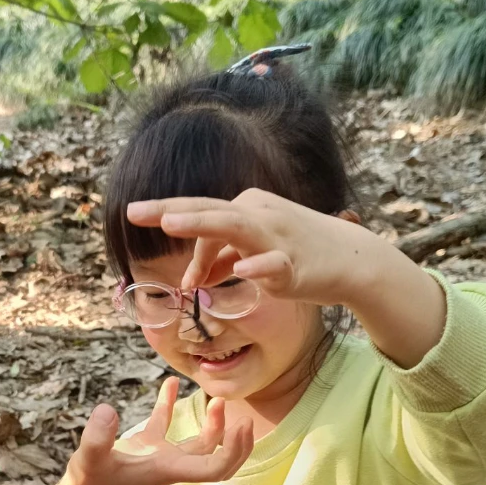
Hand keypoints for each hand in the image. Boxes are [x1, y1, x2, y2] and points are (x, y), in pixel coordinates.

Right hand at [62, 378, 252, 484]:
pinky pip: (165, 423)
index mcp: (168, 469)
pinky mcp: (145, 446)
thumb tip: (108, 410)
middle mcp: (171, 464)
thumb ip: (97, 437)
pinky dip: (170, 405)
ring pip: (198, 443)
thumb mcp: (89, 459)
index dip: (233, 451)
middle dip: (234, 442)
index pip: (214, 468)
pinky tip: (171, 382)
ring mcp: (159, 455)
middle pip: (217, 458)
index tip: (241, 426)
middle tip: (242, 416)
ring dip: (213, 425)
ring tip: (217, 399)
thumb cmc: (87, 483)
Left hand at [126, 188, 369, 303]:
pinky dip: (257, 266)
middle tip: (133, 211)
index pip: (200, 213)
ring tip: (170, 223)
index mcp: (245, 208)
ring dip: (201, 226)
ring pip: (234, 227)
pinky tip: (242, 269)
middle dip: (169, 211)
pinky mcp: (294, 263)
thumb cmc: (301, 252)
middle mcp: (258, 214)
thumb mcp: (254, 252)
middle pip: (208, 210)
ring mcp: (276, 237)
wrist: (352, 260)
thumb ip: (222, 261)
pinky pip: (273, 264)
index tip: (135, 225)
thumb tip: (194, 276)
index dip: (169, 221)